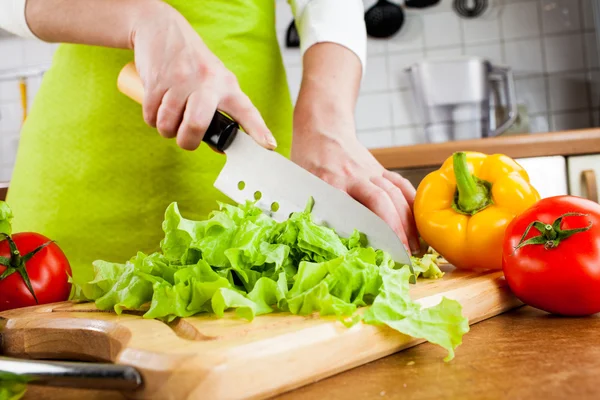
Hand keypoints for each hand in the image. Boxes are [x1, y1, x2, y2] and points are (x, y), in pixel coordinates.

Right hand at [130, 2, 276, 150]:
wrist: (162, 29)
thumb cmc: (193, 62)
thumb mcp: (215, 79)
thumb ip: (220, 110)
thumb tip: (219, 147)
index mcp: (227, 85)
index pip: (246, 111)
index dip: (258, 131)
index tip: (269, 146)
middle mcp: (207, 82)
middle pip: (196, 125)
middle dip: (187, 141)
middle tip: (186, 139)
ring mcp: (181, 80)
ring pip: (169, 125)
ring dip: (166, 129)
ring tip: (170, 117)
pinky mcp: (157, 81)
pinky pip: (151, 116)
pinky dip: (152, 119)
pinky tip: (158, 107)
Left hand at [291, 117, 419, 254]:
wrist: (322, 129)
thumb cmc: (308, 161)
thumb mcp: (301, 184)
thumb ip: (310, 208)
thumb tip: (317, 239)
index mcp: (330, 182)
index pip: (351, 209)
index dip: (365, 231)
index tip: (373, 253)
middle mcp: (353, 176)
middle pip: (380, 201)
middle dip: (394, 229)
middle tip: (403, 256)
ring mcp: (370, 171)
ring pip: (394, 194)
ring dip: (407, 221)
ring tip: (414, 247)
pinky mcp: (380, 169)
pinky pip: (400, 185)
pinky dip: (412, 204)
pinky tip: (419, 223)